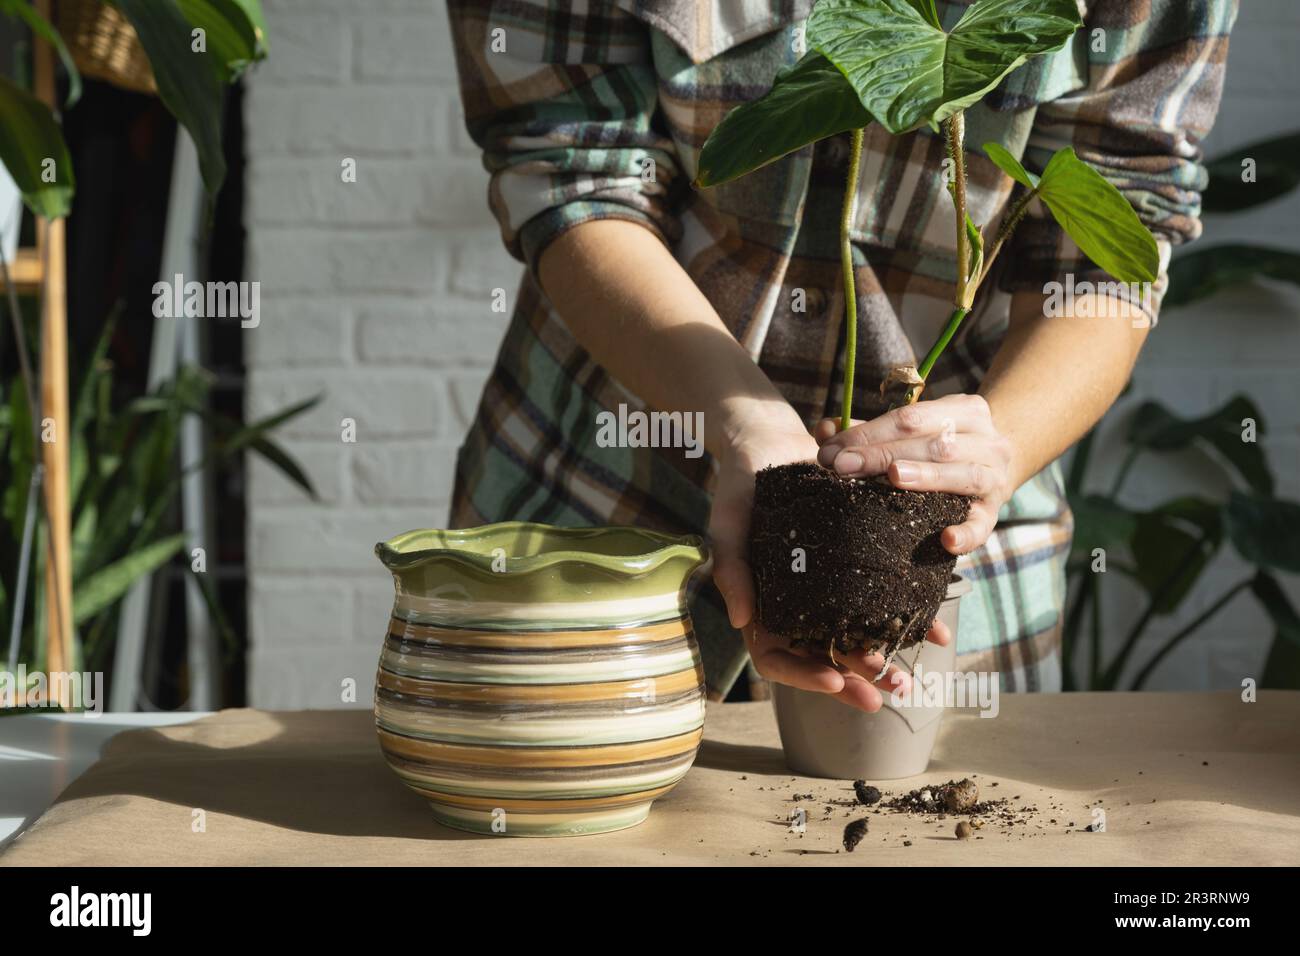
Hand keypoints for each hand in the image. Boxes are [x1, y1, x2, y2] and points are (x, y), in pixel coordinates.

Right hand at [708, 410, 949, 712]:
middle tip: (891, 690)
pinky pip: (878, 601)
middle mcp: (793, 610)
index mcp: (760, 610)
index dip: (804, 676)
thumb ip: (731, 571)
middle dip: (857, 678)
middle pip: (822, 659)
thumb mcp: (728, 527)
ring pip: (854, 638)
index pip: (776, 658)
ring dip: (883, 659)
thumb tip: (740, 620)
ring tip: (911, 675)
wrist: (770, 445)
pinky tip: (934, 626)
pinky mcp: (852, 568)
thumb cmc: (739, 490)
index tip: (835, 678)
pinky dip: (905, 616)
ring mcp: (824, 593)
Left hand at [813, 393, 1013, 556]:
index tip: (831, 450)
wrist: (994, 468)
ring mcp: (995, 477)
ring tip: (892, 478)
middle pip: (934, 444)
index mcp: (965, 410)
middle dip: (883, 454)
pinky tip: (945, 540)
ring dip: (926, 476)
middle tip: (843, 468)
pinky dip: (966, 533)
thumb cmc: (937, 448)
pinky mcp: (995, 514)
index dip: (869, 432)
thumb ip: (867, 431)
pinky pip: (983, 525)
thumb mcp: (911, 431)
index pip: (912, 417)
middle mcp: (987, 440)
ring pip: (962, 474)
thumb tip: (823, 429)